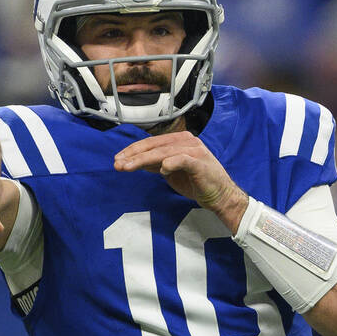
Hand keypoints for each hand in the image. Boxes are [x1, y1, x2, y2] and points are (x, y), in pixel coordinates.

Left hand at [114, 131, 248, 232]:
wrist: (219, 195)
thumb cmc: (196, 182)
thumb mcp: (171, 172)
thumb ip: (156, 164)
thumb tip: (135, 162)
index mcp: (179, 140)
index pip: (151, 142)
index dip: (133, 150)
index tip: (118, 159)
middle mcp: (187, 141)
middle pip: (154, 145)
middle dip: (133, 155)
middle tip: (117, 163)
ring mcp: (194, 150)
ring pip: (163, 152)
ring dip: (143, 160)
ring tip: (128, 167)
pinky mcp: (200, 162)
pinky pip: (182, 159)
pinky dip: (170, 163)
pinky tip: (161, 169)